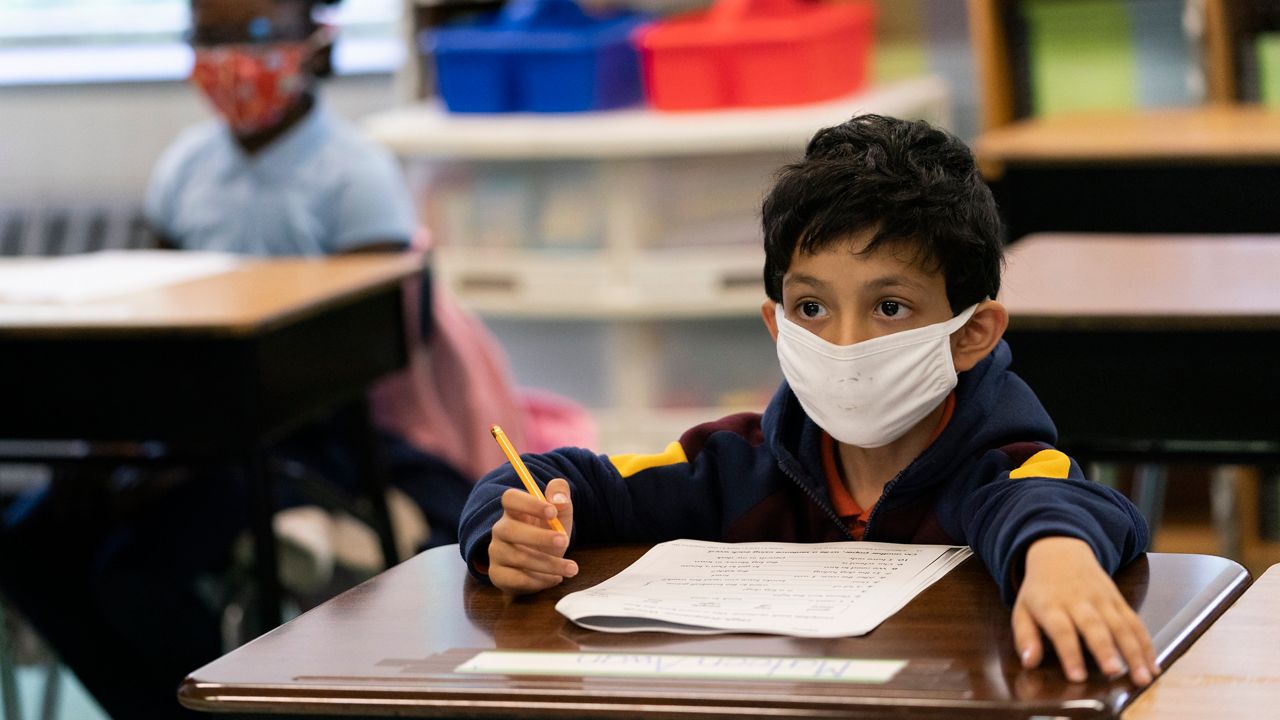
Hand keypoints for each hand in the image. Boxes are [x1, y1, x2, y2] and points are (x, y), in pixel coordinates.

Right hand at [487, 478, 576, 593]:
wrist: (543, 566)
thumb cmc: (550, 535)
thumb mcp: (561, 515)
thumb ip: (561, 497)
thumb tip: (559, 500)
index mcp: (514, 510)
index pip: (510, 498)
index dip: (529, 503)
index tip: (553, 512)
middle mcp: (500, 530)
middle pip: (509, 529)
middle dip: (539, 537)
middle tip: (565, 541)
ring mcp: (496, 553)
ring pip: (518, 557)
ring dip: (549, 563)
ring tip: (571, 568)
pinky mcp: (498, 575)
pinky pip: (517, 579)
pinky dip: (540, 581)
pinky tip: (556, 578)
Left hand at [1012, 536, 1158, 685]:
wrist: (1060, 552)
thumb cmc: (1040, 590)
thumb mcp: (1022, 609)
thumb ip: (1024, 637)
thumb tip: (1028, 662)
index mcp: (1052, 605)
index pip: (1061, 630)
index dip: (1069, 653)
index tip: (1077, 677)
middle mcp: (1079, 602)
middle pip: (1094, 626)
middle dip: (1105, 650)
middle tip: (1113, 672)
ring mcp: (1102, 599)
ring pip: (1121, 626)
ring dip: (1134, 652)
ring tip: (1143, 678)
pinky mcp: (1119, 600)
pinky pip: (1135, 622)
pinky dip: (1147, 644)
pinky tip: (1154, 665)